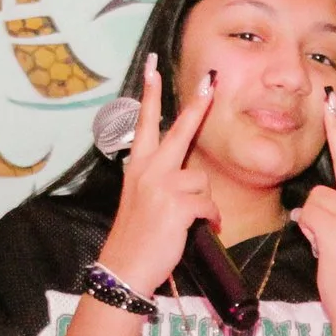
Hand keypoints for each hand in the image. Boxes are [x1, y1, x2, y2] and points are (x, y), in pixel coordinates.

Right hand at [98, 55, 220, 294]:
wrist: (125, 268)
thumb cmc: (137, 237)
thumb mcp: (141, 199)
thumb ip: (159, 180)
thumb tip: (189, 176)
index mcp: (137, 167)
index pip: (144, 124)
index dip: (150, 94)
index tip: (152, 66)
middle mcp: (147, 170)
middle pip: (179, 131)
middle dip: (197, 106)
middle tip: (210, 81)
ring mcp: (161, 186)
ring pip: (202, 181)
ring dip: (203, 203)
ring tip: (191, 221)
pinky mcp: (177, 205)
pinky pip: (208, 205)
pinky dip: (210, 220)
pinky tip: (202, 229)